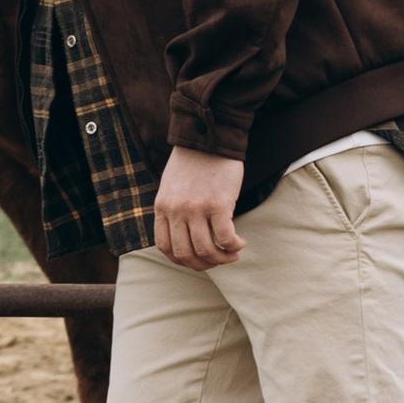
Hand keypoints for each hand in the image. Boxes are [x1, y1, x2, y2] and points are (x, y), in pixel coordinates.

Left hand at [152, 145, 245, 266]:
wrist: (209, 137)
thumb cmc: (193, 162)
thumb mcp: (171, 187)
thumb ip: (173, 210)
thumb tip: (184, 237)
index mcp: (162, 207)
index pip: (165, 247)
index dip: (181, 260)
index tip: (197, 259)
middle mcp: (176, 210)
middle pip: (185, 254)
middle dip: (202, 265)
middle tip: (217, 261)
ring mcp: (196, 208)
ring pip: (206, 250)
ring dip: (222, 259)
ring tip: (232, 253)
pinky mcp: (218, 204)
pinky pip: (225, 238)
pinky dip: (234, 246)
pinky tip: (240, 242)